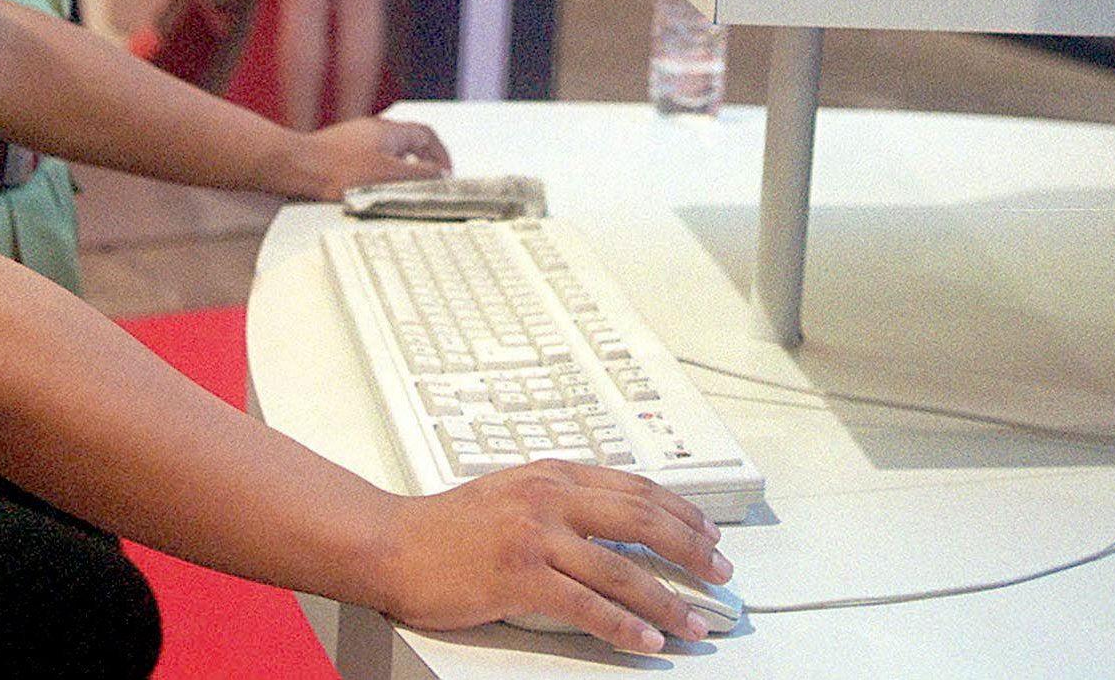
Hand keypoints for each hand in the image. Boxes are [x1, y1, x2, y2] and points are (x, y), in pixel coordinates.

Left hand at [261, 115, 451, 200]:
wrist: (296, 168)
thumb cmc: (335, 170)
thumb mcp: (389, 175)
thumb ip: (419, 175)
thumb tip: (440, 176)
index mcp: (388, 130)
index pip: (426, 134)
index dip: (441, 154)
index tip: (445, 173)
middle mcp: (371, 130)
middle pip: (408, 142)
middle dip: (422, 162)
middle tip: (428, 182)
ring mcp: (353, 140)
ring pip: (388, 152)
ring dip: (401, 169)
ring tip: (403, 190)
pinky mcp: (338, 153)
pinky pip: (369, 161)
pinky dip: (379, 174)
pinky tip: (372, 191)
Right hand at [368, 463, 730, 651]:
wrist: (393, 543)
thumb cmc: (445, 525)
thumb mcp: (511, 491)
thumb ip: (558, 498)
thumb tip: (610, 518)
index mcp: (550, 474)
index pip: (633, 487)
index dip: (680, 511)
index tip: (708, 533)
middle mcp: (548, 497)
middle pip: (641, 519)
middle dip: (691, 549)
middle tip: (721, 573)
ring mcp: (535, 537)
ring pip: (622, 569)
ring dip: (669, 599)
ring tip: (696, 622)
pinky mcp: (520, 577)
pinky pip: (588, 606)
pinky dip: (625, 626)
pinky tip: (648, 639)